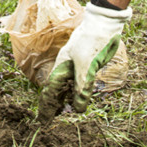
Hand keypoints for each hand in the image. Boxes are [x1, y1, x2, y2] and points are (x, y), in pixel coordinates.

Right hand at [37, 0, 131, 122]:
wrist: (104, 25)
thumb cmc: (91, 42)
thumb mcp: (86, 66)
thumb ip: (82, 87)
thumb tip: (77, 109)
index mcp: (61, 67)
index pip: (51, 91)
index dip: (46, 106)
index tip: (42, 120)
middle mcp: (67, 68)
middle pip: (57, 90)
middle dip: (53, 105)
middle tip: (48, 121)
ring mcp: (77, 67)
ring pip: (68, 88)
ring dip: (65, 100)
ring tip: (60, 113)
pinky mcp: (88, 66)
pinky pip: (79, 84)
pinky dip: (77, 94)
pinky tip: (78, 100)